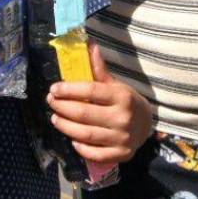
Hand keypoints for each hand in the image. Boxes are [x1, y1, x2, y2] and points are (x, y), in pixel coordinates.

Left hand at [46, 43, 151, 168]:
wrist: (147, 125)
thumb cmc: (125, 101)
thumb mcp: (115, 84)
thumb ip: (99, 68)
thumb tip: (88, 44)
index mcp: (122, 96)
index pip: (90, 91)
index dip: (69, 90)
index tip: (54, 89)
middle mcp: (122, 117)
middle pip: (84, 113)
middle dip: (62, 107)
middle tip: (51, 103)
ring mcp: (122, 138)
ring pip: (86, 134)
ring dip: (66, 126)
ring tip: (55, 119)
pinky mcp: (120, 154)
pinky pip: (95, 154)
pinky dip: (80, 147)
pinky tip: (72, 138)